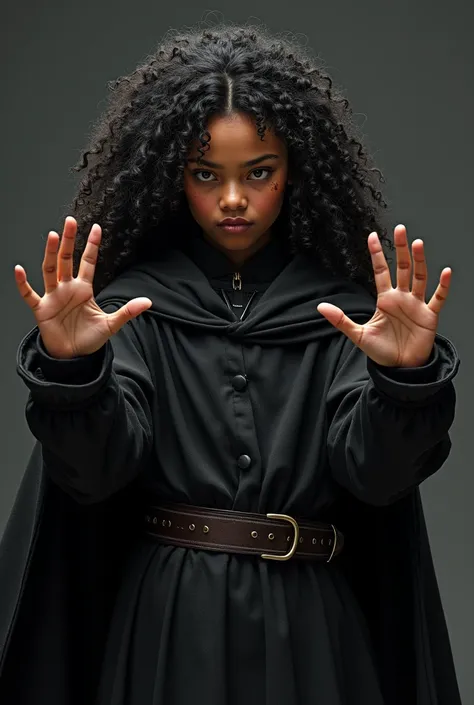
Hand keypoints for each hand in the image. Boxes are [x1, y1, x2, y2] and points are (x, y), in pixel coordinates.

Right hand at [14, 216, 151, 358]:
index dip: (92, 245)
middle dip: (69, 241)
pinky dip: (23, 284)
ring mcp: (53, 298)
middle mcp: (67, 289)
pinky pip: (29, 294)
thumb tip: (148, 302)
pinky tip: (19, 271)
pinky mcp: (41, 310)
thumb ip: (128, 312)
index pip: (88, 262)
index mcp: (83, 289)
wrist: (74, 357)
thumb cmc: (89, 339)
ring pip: (50, 270)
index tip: (97, 227)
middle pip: (67, 260)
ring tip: (53, 236)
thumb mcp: (111, 324)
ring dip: (51, 254)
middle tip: (70, 221)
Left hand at [317, 224, 451, 366]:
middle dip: (401, 249)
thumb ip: (340, 319)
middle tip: (400, 229)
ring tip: (418, 244)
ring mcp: (416, 305)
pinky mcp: (429, 316)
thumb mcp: (358, 334)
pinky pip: (438, 298)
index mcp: (385, 300)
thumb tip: (320, 306)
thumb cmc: (382, 352)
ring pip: (419, 277)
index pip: (380, 271)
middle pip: (402, 268)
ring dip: (419, 261)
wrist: (400, 369)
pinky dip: (443, 286)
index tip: (372, 236)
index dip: (376, 254)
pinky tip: (445, 272)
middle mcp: (402, 298)